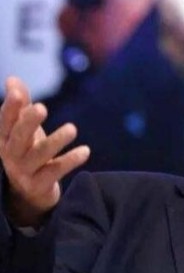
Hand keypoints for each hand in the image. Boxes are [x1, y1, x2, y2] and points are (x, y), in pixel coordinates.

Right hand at [0, 77, 89, 226]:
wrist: (30, 193)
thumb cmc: (28, 153)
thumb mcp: (23, 131)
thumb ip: (21, 106)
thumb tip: (13, 79)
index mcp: (5, 139)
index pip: (5, 121)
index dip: (10, 108)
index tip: (19, 93)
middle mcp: (11, 155)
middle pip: (18, 138)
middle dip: (28, 122)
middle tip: (42, 107)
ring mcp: (24, 172)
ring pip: (39, 155)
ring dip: (55, 141)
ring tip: (72, 128)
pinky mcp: (40, 185)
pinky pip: (55, 171)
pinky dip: (70, 161)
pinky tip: (85, 151)